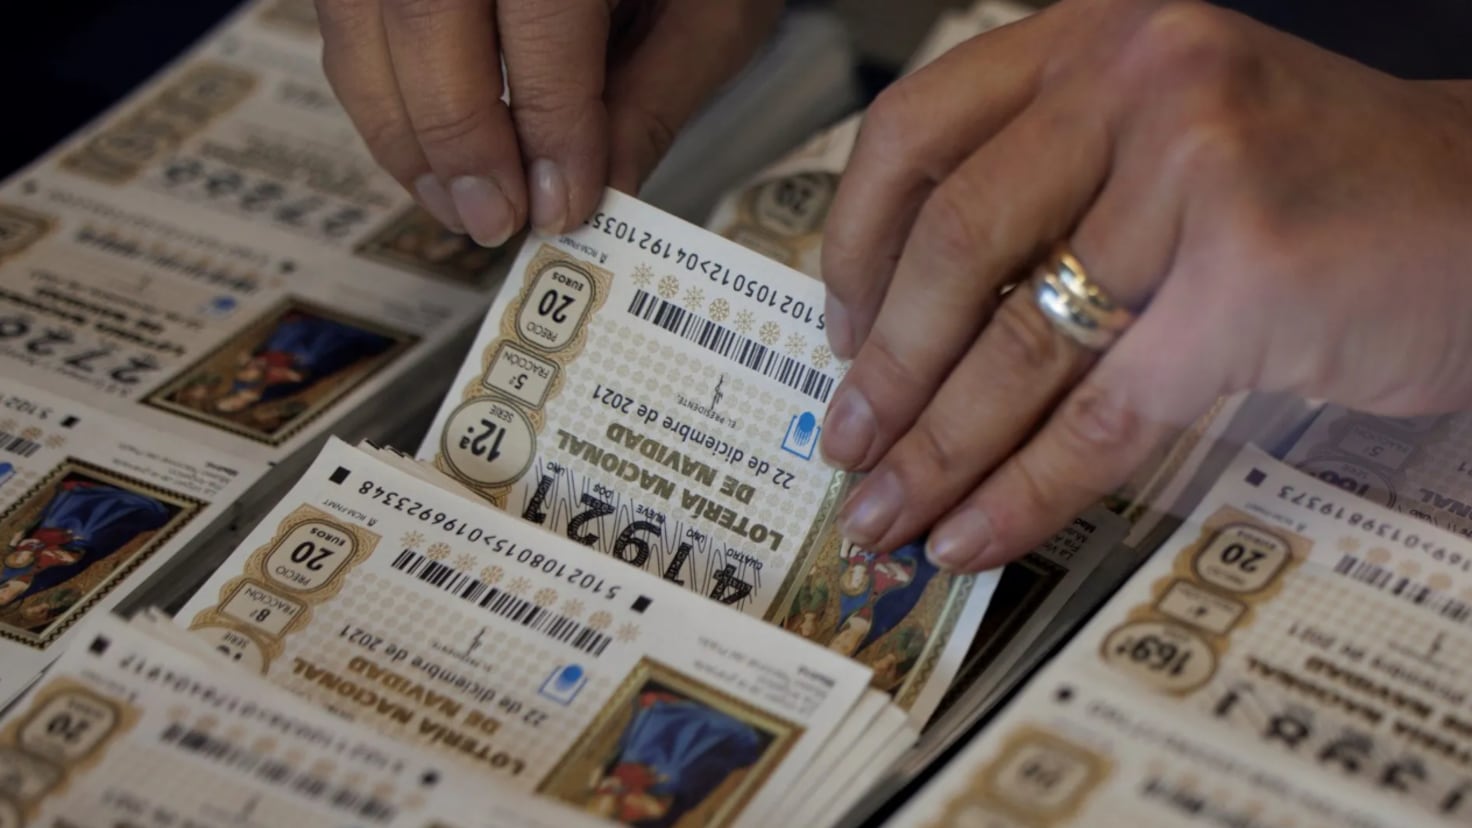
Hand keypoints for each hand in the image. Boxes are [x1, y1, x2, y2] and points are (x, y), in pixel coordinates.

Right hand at [316, 0, 780, 244]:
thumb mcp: (707, 13)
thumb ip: (651, 100)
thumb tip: (593, 194)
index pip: (544, 17)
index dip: (549, 122)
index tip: (562, 204)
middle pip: (426, 13)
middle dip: (457, 136)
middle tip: (495, 219)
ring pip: (363, 22)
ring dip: (402, 130)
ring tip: (459, 204)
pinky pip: (347, 19)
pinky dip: (380, 96)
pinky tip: (430, 156)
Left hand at [817, 0, 1471, 571]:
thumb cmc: (1308, 189)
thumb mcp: (1155, 148)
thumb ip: (1042, 202)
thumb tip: (901, 335)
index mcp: (1092, 39)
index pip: (915, 134)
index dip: (854, 249)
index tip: (839, 335)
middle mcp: (1136, 77)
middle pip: (952, 243)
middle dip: (886, 370)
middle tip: (846, 447)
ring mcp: (1197, 167)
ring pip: (1020, 341)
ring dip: (937, 449)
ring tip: (887, 514)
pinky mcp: (1251, 276)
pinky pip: (1101, 412)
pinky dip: (1025, 490)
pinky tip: (975, 533)